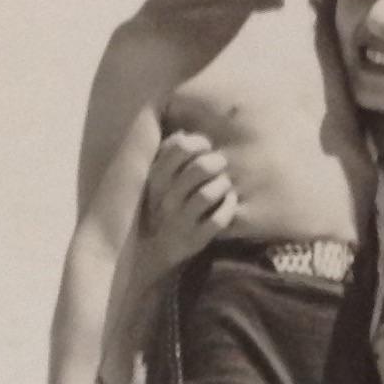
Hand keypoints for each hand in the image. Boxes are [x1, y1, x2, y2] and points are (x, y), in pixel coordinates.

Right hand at [141, 130, 237, 260]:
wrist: (155, 250)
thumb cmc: (163, 205)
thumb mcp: (158, 180)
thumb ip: (168, 155)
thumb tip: (183, 133)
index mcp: (156, 179)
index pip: (179, 147)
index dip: (199, 142)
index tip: (206, 147)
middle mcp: (166, 199)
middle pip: (199, 168)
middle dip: (216, 162)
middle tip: (220, 165)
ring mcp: (180, 220)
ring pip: (208, 194)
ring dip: (222, 184)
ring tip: (224, 184)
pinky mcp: (196, 239)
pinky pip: (219, 220)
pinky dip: (229, 207)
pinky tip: (229, 201)